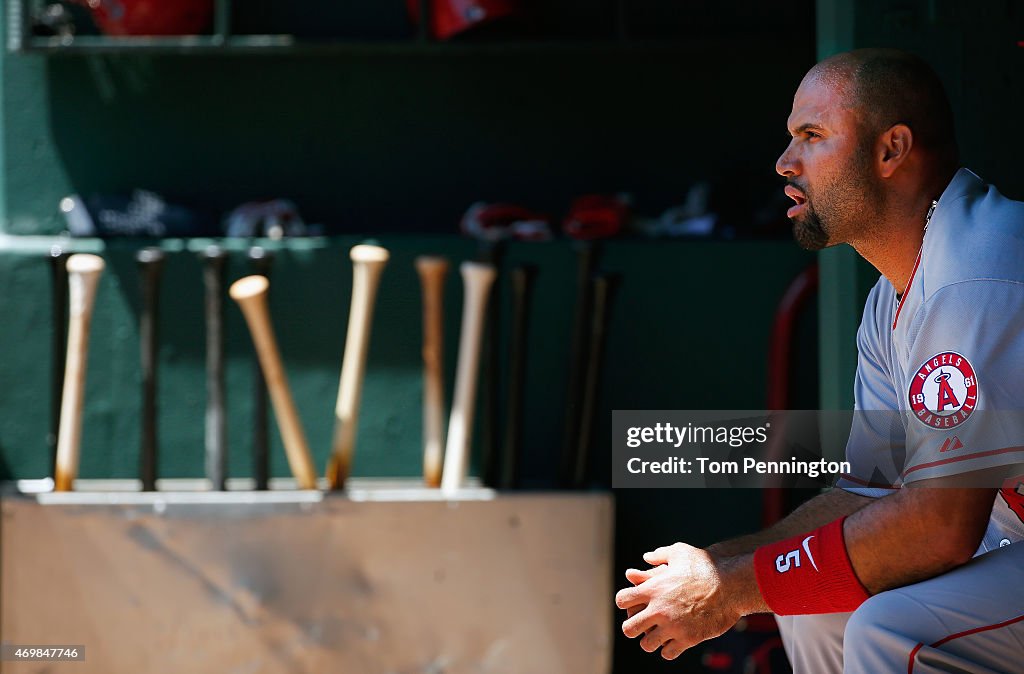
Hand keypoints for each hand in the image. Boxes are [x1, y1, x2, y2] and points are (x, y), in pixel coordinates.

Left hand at [615, 543, 747, 659]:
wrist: (731, 584)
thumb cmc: (706, 566)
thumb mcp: (680, 552)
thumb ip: (660, 555)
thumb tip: (647, 557)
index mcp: (653, 588)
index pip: (622, 600)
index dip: (625, 602)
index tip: (632, 603)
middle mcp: (659, 609)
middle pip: (629, 629)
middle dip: (632, 627)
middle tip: (641, 625)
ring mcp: (673, 626)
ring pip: (647, 645)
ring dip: (650, 640)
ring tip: (657, 635)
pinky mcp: (688, 639)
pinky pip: (668, 653)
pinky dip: (669, 649)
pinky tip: (674, 641)